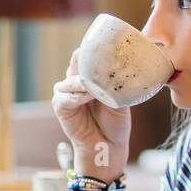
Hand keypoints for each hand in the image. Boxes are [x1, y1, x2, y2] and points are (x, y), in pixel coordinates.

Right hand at [50, 49, 129, 183]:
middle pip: (78, 60)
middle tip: (103, 58)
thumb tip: (130, 66)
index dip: (98, 48)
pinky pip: (66, 97)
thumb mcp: (121, 98)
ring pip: (72, 78)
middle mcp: (76, 80)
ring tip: (99, 85)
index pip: (89, 54)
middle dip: (90, 59)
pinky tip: (89, 96)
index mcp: (89, 75)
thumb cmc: (115, 122)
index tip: (111, 43)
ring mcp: (66, 93)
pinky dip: (78, 96)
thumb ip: (118, 83)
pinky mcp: (60, 107)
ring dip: (86, 80)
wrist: (108, 146)